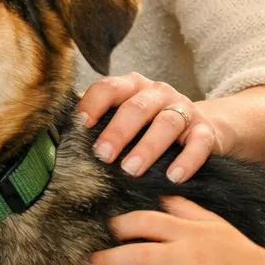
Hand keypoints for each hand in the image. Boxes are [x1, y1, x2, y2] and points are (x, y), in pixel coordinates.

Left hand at [78, 73, 221, 182]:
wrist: (200, 127)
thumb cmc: (149, 125)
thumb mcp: (123, 115)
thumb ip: (98, 116)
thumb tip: (59, 123)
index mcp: (132, 87)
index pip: (109, 87)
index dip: (94, 103)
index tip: (81, 125)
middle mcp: (158, 93)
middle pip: (137, 106)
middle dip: (118, 131)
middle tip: (104, 155)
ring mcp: (183, 110)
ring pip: (167, 123)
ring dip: (148, 147)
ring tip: (132, 169)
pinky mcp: (205, 130)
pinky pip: (199, 143)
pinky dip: (187, 160)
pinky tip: (174, 177)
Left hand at [82, 196, 264, 264]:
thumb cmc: (241, 253)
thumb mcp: (215, 224)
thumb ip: (186, 210)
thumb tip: (161, 198)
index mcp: (188, 233)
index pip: (146, 223)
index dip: (123, 225)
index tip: (109, 232)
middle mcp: (185, 257)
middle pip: (136, 256)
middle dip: (106, 261)